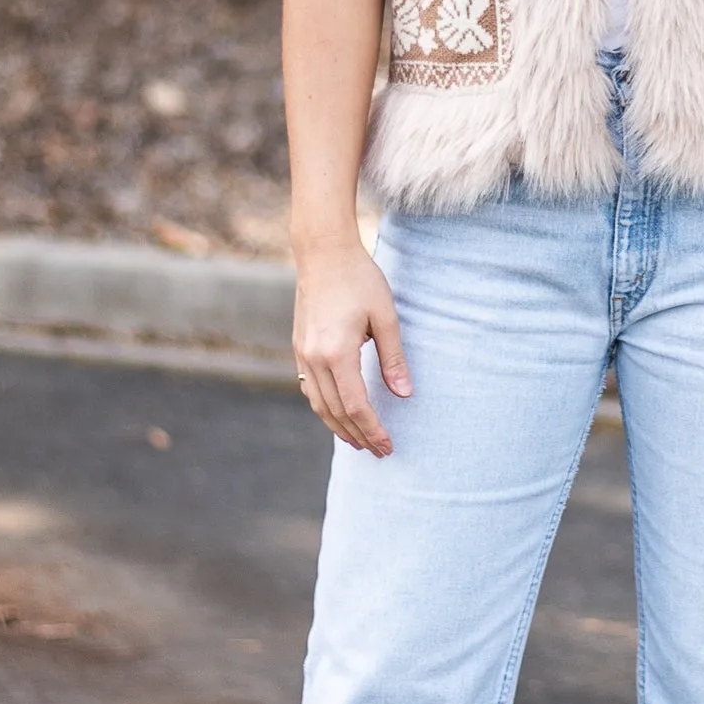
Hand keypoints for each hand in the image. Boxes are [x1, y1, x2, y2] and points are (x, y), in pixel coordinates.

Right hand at [292, 239, 411, 453]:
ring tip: (360, 441)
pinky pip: (310, 389)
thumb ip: (393, 359)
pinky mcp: (299, 347)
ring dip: (339, 427)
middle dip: (358, 435)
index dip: (373, 429)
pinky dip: (326, 408)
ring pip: (318, 404)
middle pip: (335, 412)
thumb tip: (404, 394)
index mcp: (337, 352)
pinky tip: (340, 414)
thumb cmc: (360, 279)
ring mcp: (302, 354)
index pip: (355, 405)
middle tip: (378, 451)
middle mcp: (314, 358)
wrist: (323, 252)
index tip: (388, 445)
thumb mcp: (385, 317)